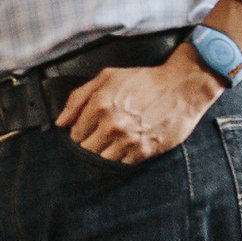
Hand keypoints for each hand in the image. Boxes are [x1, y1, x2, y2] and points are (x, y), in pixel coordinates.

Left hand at [56, 55, 220, 165]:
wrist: (181, 88)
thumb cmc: (144, 80)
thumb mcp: (107, 77)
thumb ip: (79, 97)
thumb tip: (60, 121)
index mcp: (100, 105)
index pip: (75, 133)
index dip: (80, 130)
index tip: (89, 126)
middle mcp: (111, 125)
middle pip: (86, 149)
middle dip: (91, 141)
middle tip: (102, 132)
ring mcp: (128, 140)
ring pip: (103, 158)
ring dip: (106, 150)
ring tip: (115, 138)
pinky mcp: (144, 151)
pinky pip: (122, 163)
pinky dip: (122, 156)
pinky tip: (129, 143)